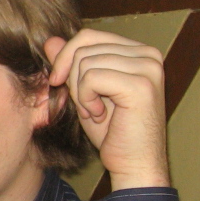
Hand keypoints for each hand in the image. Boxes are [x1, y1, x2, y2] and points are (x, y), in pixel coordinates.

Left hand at [45, 29, 169, 189]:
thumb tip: (50, 40)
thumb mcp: (83, 92)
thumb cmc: (110, 132)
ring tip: (95, 112)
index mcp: (139, 51)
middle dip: (73, 79)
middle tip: (86, 105)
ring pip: (85, 62)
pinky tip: (99, 115)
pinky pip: (91, 78)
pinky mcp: (141, 84)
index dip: (65, 58)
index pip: (88, 36)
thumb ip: (71, 65)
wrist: (132, 164)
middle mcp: (149, 55)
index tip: (59, 83)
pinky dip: (85, 99)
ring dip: (80, 93)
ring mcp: (148, 68)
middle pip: (84, 47)